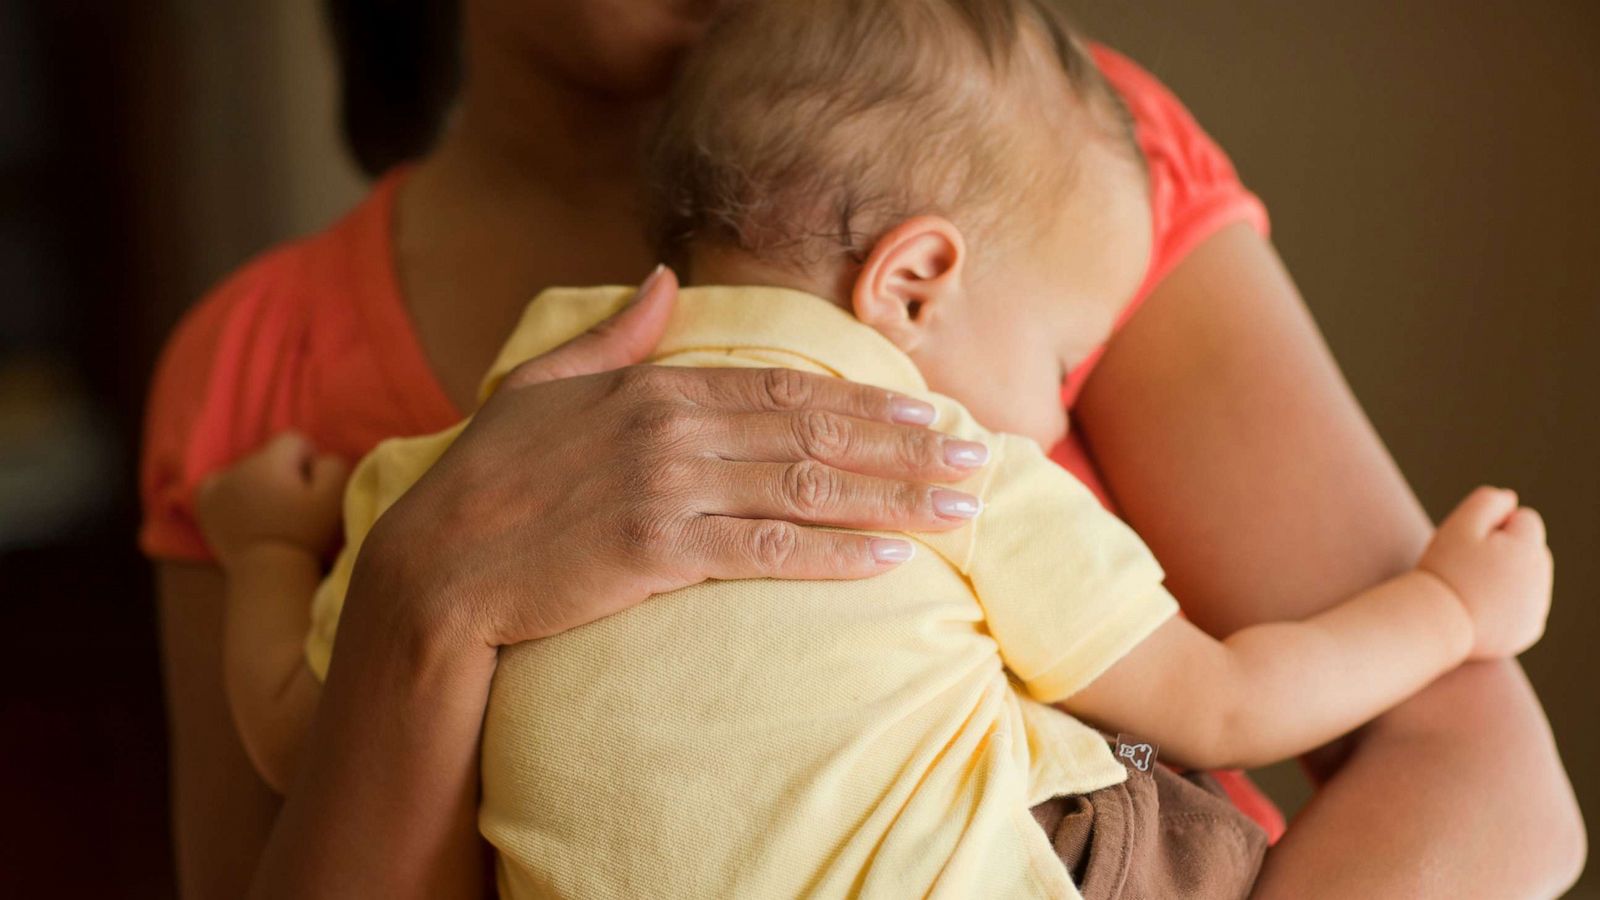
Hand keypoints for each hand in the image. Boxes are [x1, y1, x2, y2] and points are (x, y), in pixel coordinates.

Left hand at [196, 431, 351, 564]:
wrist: (270, 573)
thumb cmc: (307, 534)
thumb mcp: (336, 496)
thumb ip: (333, 464)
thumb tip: (317, 458)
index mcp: (269, 461)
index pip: (294, 441)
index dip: (308, 463)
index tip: (311, 491)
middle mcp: (239, 467)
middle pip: (269, 456)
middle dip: (284, 473)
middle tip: (294, 507)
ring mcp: (218, 485)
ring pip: (247, 470)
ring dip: (260, 484)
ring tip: (272, 514)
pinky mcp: (205, 504)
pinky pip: (218, 483)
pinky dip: (230, 491)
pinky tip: (243, 508)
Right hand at [351, 266, 990, 651]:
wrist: (432, 569)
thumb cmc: (487, 480)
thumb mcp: (541, 386)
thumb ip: (613, 335)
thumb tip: (665, 282)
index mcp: (654, 387)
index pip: (784, 387)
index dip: (864, 399)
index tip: (925, 408)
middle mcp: (672, 430)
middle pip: (815, 435)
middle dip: (904, 449)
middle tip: (974, 460)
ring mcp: (666, 491)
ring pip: (807, 489)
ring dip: (893, 499)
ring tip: (958, 509)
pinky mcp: (655, 554)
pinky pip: (766, 552)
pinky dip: (832, 555)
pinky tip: (889, 560)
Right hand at [1419, 486, 1552, 658]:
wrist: (1435, 624)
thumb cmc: (1444, 571)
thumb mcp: (1458, 526)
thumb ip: (1487, 503)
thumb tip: (1510, 499)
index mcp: (1529, 550)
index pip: (1525, 519)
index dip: (1495, 525)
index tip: (1470, 544)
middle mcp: (1541, 579)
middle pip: (1531, 549)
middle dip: (1507, 550)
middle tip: (1469, 567)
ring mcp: (1537, 607)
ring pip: (1528, 578)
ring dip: (1508, 576)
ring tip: (1473, 588)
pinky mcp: (1528, 630)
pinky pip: (1524, 606)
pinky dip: (1507, 604)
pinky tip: (1482, 608)